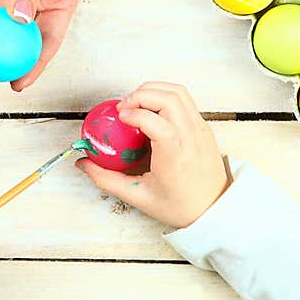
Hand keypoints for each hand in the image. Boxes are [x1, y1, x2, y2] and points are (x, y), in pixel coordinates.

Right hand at [77, 82, 230, 228]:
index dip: (135, 113)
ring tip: (136, 104)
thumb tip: (84, 164)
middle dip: (140, 95)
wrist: (214, 209)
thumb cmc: (180, 206)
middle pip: (168, 98)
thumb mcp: (139, 196)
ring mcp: (200, 129)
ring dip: (153, 90)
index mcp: (175, 155)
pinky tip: (150, 109)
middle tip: (124, 108)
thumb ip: (107, 179)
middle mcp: (191, 137)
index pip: (156, 122)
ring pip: (178, 92)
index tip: (120, 117)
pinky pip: (184, 99)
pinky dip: (164, 95)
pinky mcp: (203, 126)